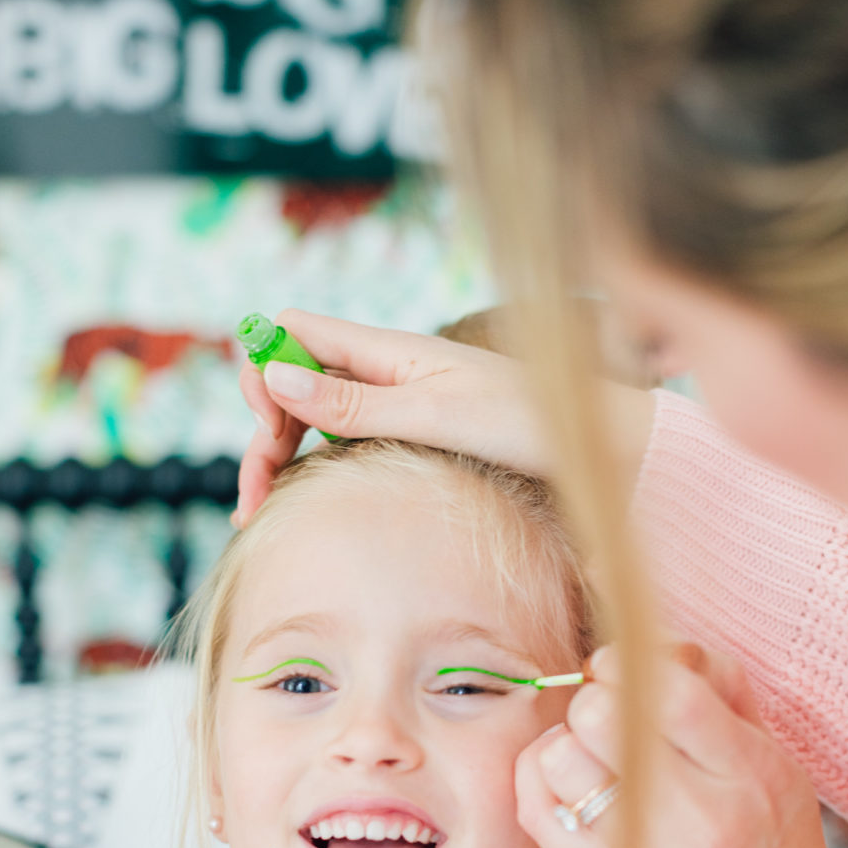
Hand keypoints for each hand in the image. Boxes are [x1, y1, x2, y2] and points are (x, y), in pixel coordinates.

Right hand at [235, 309, 548, 524]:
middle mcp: (383, 371)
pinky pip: (343, 442)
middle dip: (263, 434)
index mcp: (387, 350)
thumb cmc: (527, 423)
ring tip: (260, 516)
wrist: (593, 443)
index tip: (267, 427)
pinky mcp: (408, 434)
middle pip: (292, 384)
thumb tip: (274, 378)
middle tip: (254, 504)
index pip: (294, 331)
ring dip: (278, 457)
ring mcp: (394, 403)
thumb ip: (354, 404)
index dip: (263, 368)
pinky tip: (300, 504)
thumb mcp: (434, 416)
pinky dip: (312, 468)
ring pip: (311, 418)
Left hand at [516, 642, 847, 847]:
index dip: (625, 665)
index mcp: (747, 769)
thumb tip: (662, 646)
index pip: (665, 686)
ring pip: (560, 757)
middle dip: (594, 703)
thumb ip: (725, 694)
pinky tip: (567, 788)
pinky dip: (541, 783)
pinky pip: (538, 810)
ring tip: (591, 761)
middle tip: (607, 722)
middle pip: (599, 714)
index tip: (622, 675)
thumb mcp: (778, 762)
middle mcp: (696, 813)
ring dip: (567, 746)